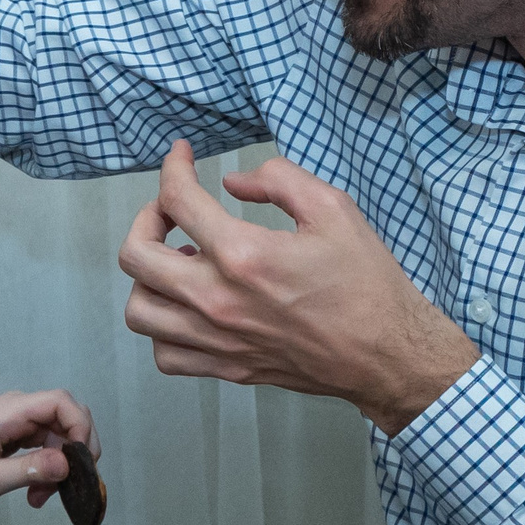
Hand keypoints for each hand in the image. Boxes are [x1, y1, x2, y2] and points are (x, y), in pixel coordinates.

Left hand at [0, 390, 98, 507]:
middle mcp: (17, 409)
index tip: (80, 462)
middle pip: (68, 417)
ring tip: (40, 497)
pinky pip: (47, 445)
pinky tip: (34, 492)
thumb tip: (67, 465)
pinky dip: (48, 468)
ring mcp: (18, 421)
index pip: (61, 402)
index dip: (80, 428)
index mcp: (8, 412)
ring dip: (60, 466)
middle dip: (75, 452)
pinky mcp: (16, 433)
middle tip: (67, 485)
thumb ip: (25, 471)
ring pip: (60, 435)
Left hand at [117, 141, 479, 434]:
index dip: (172, 167)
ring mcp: (218, 339)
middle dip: (147, 218)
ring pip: (139, 309)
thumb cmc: (366, 283)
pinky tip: (188, 306)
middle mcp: (218, 300)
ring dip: (149, 277)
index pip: (178, 200)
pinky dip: (163, 327)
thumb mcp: (333, 208)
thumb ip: (278, 180)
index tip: (180, 157)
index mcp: (244, 254)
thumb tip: (234, 181)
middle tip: (172, 209)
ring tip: (181, 261)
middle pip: (136, 256)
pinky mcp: (226, 367)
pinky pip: (164, 354)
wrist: (387, 353)